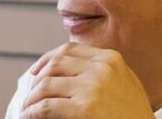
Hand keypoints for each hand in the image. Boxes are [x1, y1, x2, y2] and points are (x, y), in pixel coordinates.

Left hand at [20, 42, 154, 118]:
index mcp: (111, 59)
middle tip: (29, 94)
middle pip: (55, 64)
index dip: (47, 59)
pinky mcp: (86, 107)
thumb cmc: (135, 115)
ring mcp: (93, 86)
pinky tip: (29, 117)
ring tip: (27, 109)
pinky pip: (47, 106)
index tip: (36, 71)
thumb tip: (69, 74)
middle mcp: (102, 68)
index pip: (70, 49)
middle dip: (37, 79)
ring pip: (46, 84)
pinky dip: (32, 112)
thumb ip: (104, 73)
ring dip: (31, 98)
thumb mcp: (126, 84)